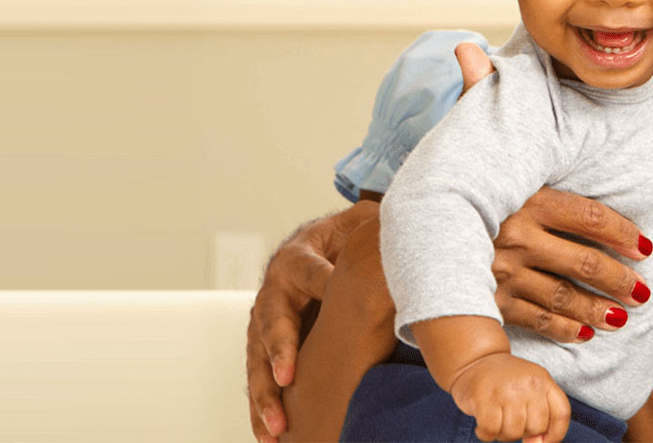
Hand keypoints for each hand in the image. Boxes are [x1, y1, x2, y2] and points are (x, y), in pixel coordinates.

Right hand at [246, 199, 379, 441]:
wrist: (309, 249)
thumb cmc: (337, 241)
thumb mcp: (350, 229)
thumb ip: (366, 233)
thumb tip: (394, 239)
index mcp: (295, 261)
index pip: (307, 273)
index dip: (318, 287)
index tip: (329, 303)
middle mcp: (273, 294)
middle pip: (270, 323)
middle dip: (279, 353)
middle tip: (288, 377)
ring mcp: (264, 325)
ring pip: (258, 361)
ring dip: (265, 394)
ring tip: (276, 424)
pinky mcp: (264, 351)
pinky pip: (260, 381)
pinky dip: (261, 409)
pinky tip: (269, 435)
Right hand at [448, 353, 570, 442]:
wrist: (476, 360)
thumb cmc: (504, 381)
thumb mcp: (530, 389)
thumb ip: (540, 414)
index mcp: (543, 380)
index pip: (561, 413)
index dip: (556, 434)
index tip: (542, 441)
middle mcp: (528, 384)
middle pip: (536, 428)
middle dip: (522, 433)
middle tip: (510, 421)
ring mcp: (506, 390)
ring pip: (513, 433)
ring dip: (502, 434)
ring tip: (496, 420)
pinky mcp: (484, 398)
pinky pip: (491, 431)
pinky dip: (485, 434)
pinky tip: (483, 426)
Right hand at [452, 44, 652, 342]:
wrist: (404, 235)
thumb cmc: (447, 183)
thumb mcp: (464, 141)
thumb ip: (478, 100)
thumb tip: (467, 48)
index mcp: (522, 197)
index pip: (587, 217)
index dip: (621, 233)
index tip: (645, 244)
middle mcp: (515, 236)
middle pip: (584, 261)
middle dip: (620, 278)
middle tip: (646, 287)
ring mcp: (502, 272)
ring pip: (565, 295)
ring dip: (600, 307)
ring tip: (627, 313)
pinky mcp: (490, 301)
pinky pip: (536, 318)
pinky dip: (564, 327)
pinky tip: (587, 331)